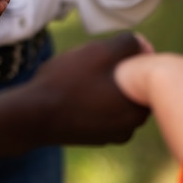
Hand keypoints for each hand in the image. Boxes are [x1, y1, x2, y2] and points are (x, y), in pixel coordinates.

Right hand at [31, 32, 149, 145]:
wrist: (34, 115)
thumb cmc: (69, 81)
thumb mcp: (100, 51)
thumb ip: (128, 44)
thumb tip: (142, 45)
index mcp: (139, 106)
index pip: (148, 74)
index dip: (131, 56)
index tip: (109, 51)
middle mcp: (132, 126)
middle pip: (133, 86)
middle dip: (118, 71)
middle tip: (94, 62)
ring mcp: (112, 135)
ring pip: (117, 99)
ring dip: (106, 85)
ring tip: (81, 76)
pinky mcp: (95, 138)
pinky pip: (103, 112)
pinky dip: (94, 100)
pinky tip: (74, 93)